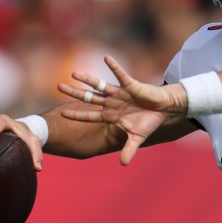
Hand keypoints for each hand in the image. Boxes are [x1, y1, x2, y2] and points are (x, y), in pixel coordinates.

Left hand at [57, 56, 184, 165]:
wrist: (163, 110)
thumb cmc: (149, 122)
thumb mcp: (138, 138)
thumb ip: (129, 149)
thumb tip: (123, 164)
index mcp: (111, 115)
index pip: (90, 115)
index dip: (76, 115)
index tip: (62, 113)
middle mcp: (112, 103)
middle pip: (89, 97)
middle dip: (75, 92)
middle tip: (58, 87)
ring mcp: (120, 93)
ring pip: (100, 85)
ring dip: (88, 79)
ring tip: (74, 73)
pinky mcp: (131, 85)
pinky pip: (121, 75)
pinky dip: (115, 67)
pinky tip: (106, 58)